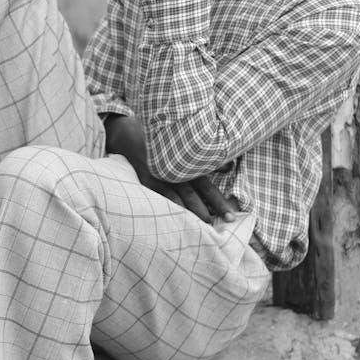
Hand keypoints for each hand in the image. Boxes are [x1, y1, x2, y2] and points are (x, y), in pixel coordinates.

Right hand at [103, 114, 237, 223]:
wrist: (127, 133)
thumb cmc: (160, 141)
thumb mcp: (182, 145)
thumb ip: (203, 157)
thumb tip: (229, 167)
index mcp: (185, 163)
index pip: (207, 185)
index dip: (219, 201)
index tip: (232, 215)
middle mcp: (174, 171)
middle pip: (196, 194)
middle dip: (210, 210)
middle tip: (223, 223)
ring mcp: (159, 176)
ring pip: (178, 198)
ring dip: (191, 213)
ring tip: (204, 227)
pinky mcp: (144, 180)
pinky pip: (159, 197)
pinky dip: (169, 208)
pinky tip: (177, 220)